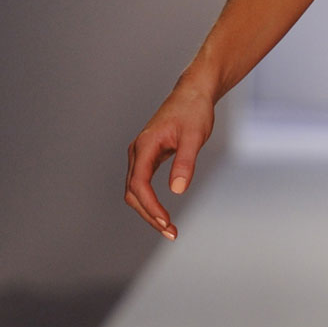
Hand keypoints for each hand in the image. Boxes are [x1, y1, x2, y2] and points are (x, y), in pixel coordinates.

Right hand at [124, 81, 214, 239]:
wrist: (193, 93)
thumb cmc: (194, 112)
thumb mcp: (194, 137)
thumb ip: (185, 162)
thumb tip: (177, 190)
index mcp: (145, 145)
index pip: (139, 184)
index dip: (150, 207)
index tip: (166, 223)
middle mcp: (137, 151)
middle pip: (133, 192)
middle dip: (149, 215)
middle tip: (171, 233)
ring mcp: (140, 154)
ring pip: (135, 190)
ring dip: (148, 211)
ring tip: (169, 229)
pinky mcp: (148, 157)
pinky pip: (142, 185)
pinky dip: (150, 202)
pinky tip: (163, 214)